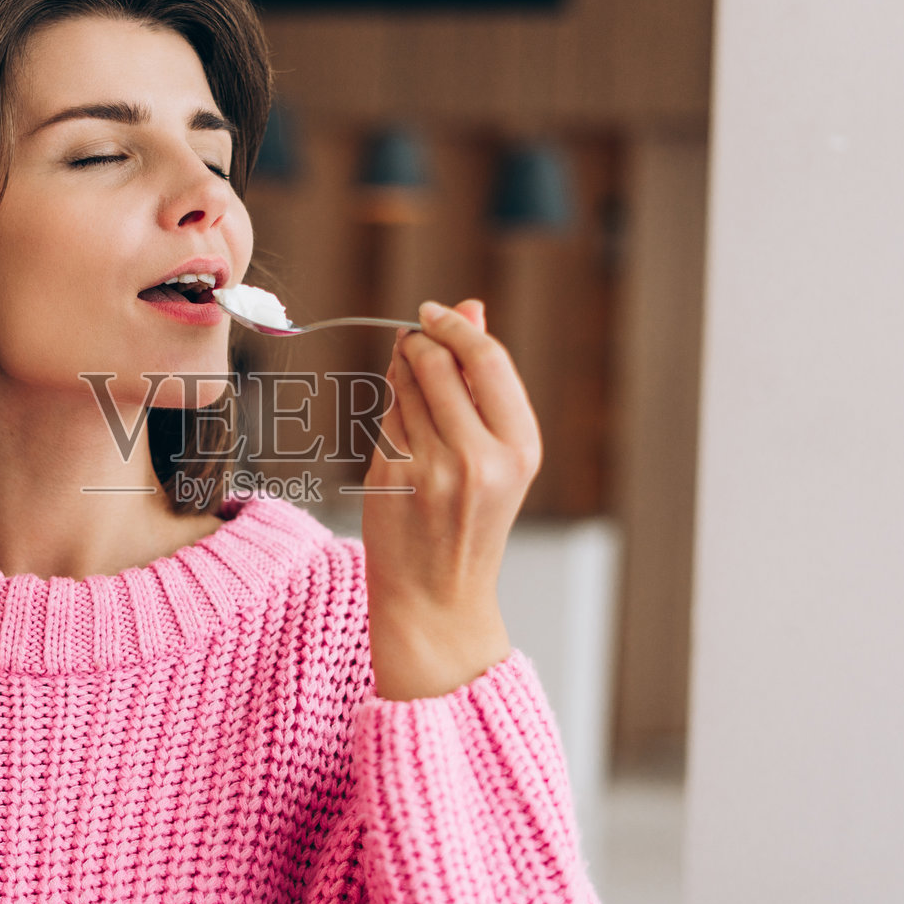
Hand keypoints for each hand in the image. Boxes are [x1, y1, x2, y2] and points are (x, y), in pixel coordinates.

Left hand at [361, 298, 541, 699]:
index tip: (432, 311)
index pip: (487, 359)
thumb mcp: (499, 454)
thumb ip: (483, 382)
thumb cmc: (471, 520)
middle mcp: (480, 458)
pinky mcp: (391, 478)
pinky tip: (401, 436)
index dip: (455, 325)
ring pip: (403, 386)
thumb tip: (471, 306)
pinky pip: (384, 419)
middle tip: (410, 341)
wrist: (439, 597)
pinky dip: (388, 414)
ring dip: (400, 374)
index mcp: (519, 448)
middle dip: (419, 341)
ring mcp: (432, 469)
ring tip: (411, 397)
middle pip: (438, 362)